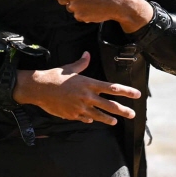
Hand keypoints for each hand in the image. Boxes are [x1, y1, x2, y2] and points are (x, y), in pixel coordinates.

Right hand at [13, 51, 140, 125]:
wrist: (38, 89)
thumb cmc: (54, 77)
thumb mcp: (69, 68)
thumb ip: (81, 63)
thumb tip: (87, 55)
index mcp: (89, 84)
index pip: (112, 88)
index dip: (126, 91)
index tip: (137, 94)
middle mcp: (87, 97)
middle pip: (110, 105)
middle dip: (123, 110)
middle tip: (133, 114)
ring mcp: (80, 108)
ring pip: (99, 115)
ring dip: (108, 119)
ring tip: (115, 122)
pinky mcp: (72, 115)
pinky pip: (84, 118)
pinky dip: (89, 119)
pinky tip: (92, 121)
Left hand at [52, 0, 153, 33]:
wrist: (118, 1)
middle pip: (61, 0)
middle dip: (70, 0)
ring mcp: (75, 6)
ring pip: (70, 9)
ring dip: (77, 7)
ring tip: (91, 2)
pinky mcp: (80, 16)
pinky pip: (77, 16)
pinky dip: (84, 14)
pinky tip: (93, 9)